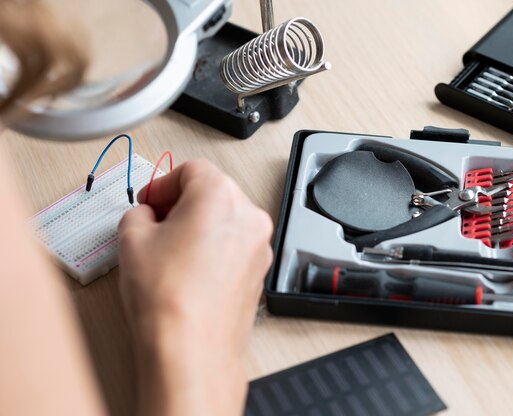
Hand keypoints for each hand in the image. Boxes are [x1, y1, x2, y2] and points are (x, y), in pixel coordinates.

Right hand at [118, 159, 272, 415]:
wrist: (192, 348)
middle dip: (182, 203)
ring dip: (199, 226)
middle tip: (156, 222)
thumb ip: (138, 213)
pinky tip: (189, 270)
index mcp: (220, 195)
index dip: (163, 183)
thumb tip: (146, 215)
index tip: (150, 201)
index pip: (191, 170)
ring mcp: (259, 246)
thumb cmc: (169, 297)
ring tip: (170, 251)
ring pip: (226, 220)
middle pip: (213, 192)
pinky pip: (234, 246)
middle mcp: (249, 216)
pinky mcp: (259, 271)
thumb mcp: (132, 239)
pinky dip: (214, 249)